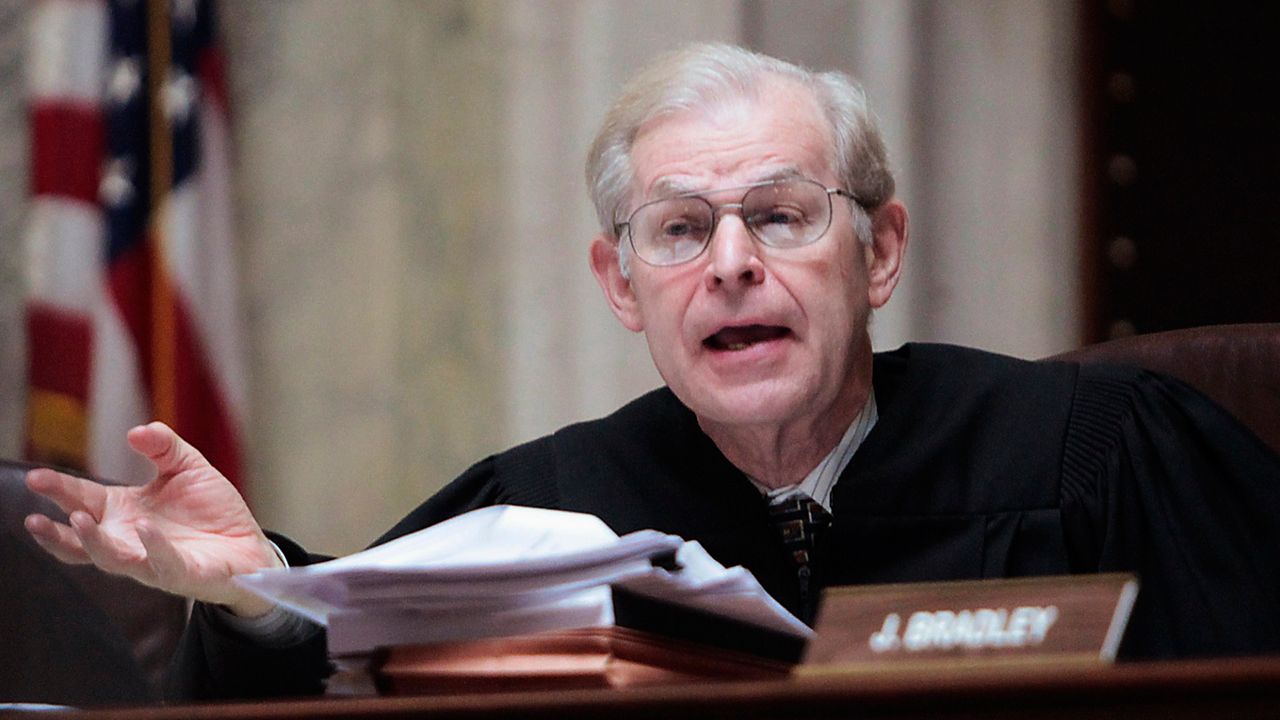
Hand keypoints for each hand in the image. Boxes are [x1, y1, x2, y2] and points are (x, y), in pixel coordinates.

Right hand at [24, 422, 281, 616]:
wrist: (249, 545)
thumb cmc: (211, 510)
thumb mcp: (187, 468)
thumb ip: (163, 446)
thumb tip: (137, 431)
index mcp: (123, 512)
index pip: (82, 500)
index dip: (58, 490)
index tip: (35, 477)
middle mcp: (128, 540)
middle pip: (81, 539)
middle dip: (56, 529)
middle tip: (34, 516)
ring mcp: (150, 561)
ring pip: (111, 559)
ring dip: (92, 541)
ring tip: (76, 519)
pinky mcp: (180, 574)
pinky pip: (162, 563)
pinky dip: (153, 546)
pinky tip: (145, 528)